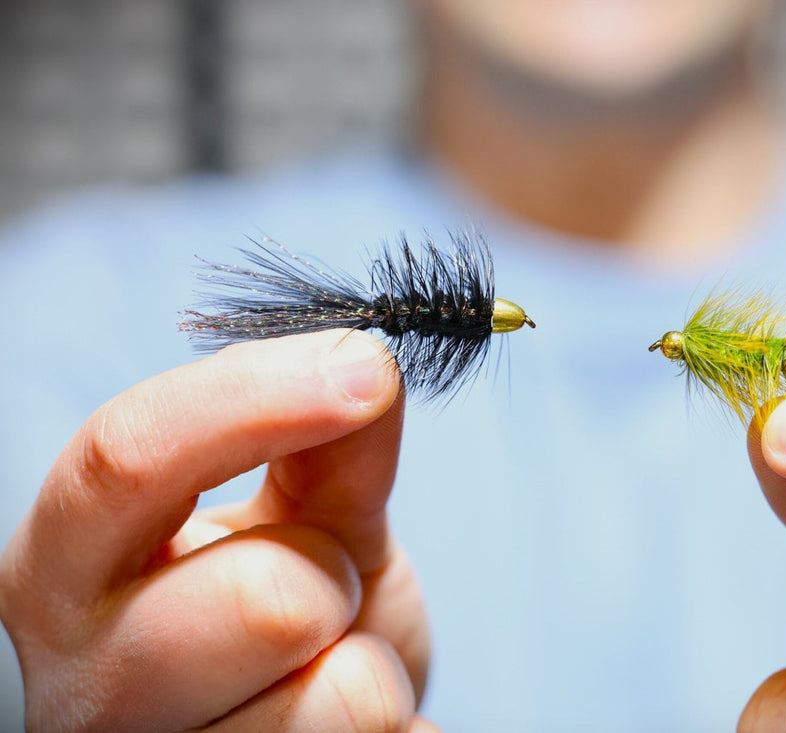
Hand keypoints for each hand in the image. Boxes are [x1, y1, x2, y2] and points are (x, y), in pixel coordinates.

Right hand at [0, 331, 438, 731]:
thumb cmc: (289, 619)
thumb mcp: (302, 517)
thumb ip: (326, 442)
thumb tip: (366, 363)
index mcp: (69, 567)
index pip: (125, 461)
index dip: (255, 401)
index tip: (366, 372)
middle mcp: (84, 685)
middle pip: (266, 599)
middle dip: (332, 578)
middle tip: (319, 596)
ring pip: (346, 695)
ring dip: (369, 666)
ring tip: (323, 670)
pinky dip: (397, 726)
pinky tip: (335, 730)